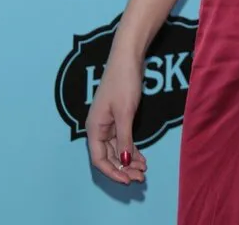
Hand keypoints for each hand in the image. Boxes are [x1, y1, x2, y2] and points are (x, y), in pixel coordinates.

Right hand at [85, 52, 147, 185]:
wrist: (127, 57)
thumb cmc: (123, 81)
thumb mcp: (125, 112)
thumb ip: (124, 138)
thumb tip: (124, 162)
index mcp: (94, 128)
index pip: (99, 159)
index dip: (113, 172)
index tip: (128, 180)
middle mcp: (98, 128)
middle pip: (108, 156)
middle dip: (123, 168)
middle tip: (141, 177)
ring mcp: (108, 122)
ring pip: (117, 149)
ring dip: (128, 160)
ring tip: (143, 169)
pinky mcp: (118, 116)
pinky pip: (122, 139)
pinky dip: (131, 149)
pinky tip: (141, 157)